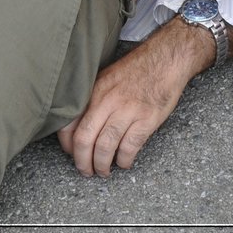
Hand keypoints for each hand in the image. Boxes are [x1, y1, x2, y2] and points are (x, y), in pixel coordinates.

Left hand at [56, 21, 209, 176]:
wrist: (165, 60)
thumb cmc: (135, 70)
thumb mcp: (105, 78)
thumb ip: (91, 100)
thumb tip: (77, 125)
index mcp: (94, 91)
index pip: (70, 123)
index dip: (67, 145)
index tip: (71, 154)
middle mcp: (107, 101)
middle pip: (85, 139)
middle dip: (82, 161)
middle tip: (85, 171)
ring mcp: (127, 111)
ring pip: (105, 147)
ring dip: (102, 165)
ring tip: (103, 171)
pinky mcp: (146, 120)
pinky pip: (129, 148)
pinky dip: (124, 160)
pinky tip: (123, 163)